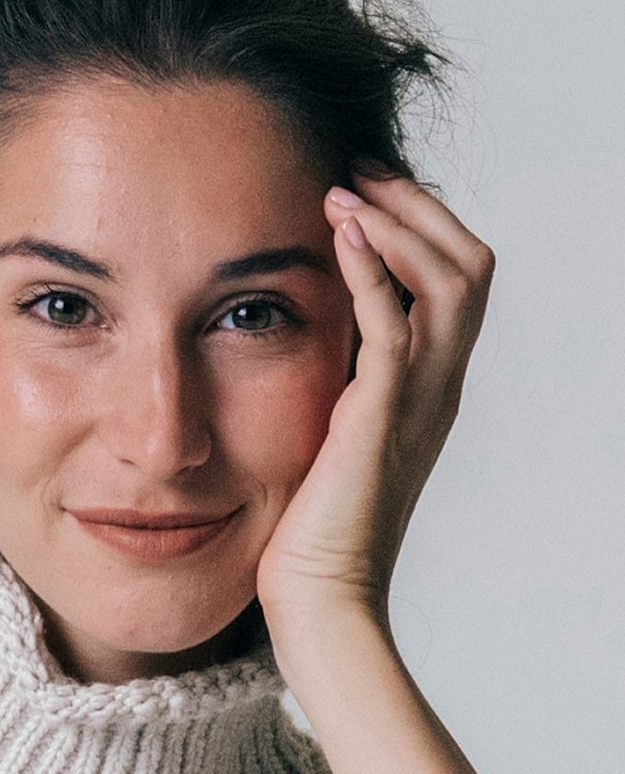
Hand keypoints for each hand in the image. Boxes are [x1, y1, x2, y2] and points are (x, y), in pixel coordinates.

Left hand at [256, 174, 494, 656]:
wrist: (320, 600)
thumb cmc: (309, 532)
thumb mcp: (329, 438)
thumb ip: (335, 387)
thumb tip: (303, 340)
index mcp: (428, 392)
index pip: (454, 283)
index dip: (419, 229)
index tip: (362, 196)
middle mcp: (437, 390)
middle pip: (469, 265)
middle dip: (417, 206)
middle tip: (357, 173)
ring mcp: (418, 404)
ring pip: (449, 281)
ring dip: (398, 224)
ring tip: (344, 191)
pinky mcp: (381, 419)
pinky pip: (395, 326)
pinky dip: (374, 272)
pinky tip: (340, 235)